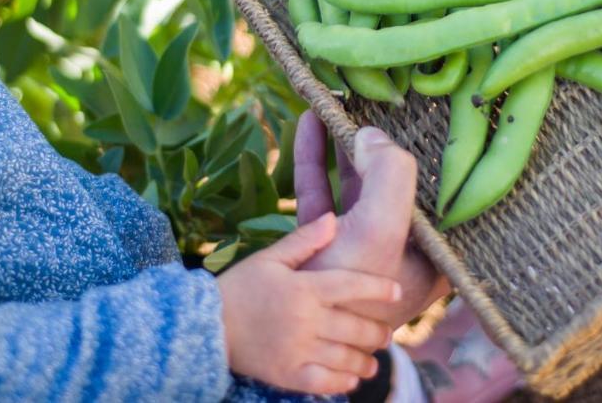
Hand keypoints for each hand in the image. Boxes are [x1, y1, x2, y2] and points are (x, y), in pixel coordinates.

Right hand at [217, 212, 401, 394]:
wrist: (205, 326)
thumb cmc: (239, 287)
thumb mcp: (270, 257)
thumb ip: (304, 240)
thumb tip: (334, 219)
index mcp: (305, 288)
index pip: (352, 286)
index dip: (378, 289)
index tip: (396, 291)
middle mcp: (306, 320)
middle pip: (355, 327)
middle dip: (376, 332)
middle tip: (387, 334)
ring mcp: (298, 350)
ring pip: (344, 357)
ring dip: (364, 359)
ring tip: (374, 360)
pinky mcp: (287, 374)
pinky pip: (323, 381)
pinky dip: (342, 381)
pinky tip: (352, 377)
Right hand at [295, 114, 450, 328]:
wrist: (274, 324)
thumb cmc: (344, 289)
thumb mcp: (380, 229)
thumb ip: (390, 175)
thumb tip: (375, 136)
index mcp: (429, 260)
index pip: (436, 198)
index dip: (427, 158)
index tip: (417, 120)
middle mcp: (398, 253)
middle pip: (392, 186)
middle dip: (376, 145)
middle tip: (367, 104)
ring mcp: (359, 248)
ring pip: (354, 184)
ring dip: (340, 144)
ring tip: (333, 105)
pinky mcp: (323, 243)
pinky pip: (323, 192)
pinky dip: (316, 159)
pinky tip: (309, 125)